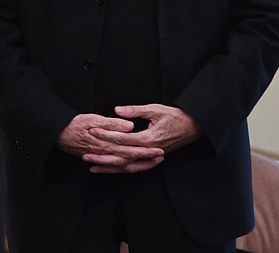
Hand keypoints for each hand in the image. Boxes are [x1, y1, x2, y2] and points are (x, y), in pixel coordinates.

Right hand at [57, 113, 163, 173]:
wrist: (58, 135)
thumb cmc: (75, 125)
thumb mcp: (94, 119)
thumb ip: (113, 124)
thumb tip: (129, 127)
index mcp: (107, 143)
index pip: (131, 149)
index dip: (145, 150)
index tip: (158, 149)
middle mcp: (106, 153)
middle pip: (130, 160)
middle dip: (146, 159)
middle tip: (160, 156)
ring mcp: (102, 158)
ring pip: (123, 166)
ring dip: (138, 165)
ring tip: (151, 162)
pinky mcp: (98, 159)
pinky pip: (114, 167)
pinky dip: (124, 168)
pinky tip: (130, 166)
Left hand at [84, 104, 202, 173]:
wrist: (192, 128)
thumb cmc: (176, 117)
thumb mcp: (155, 109)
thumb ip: (135, 111)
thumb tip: (118, 110)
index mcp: (149, 138)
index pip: (123, 139)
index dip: (106, 135)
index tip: (93, 131)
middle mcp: (148, 151)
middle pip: (121, 157)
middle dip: (102, 155)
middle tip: (85, 153)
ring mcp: (150, 157)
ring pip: (126, 167)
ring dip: (108, 167)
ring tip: (92, 165)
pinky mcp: (151, 159)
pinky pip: (133, 168)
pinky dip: (120, 169)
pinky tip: (108, 168)